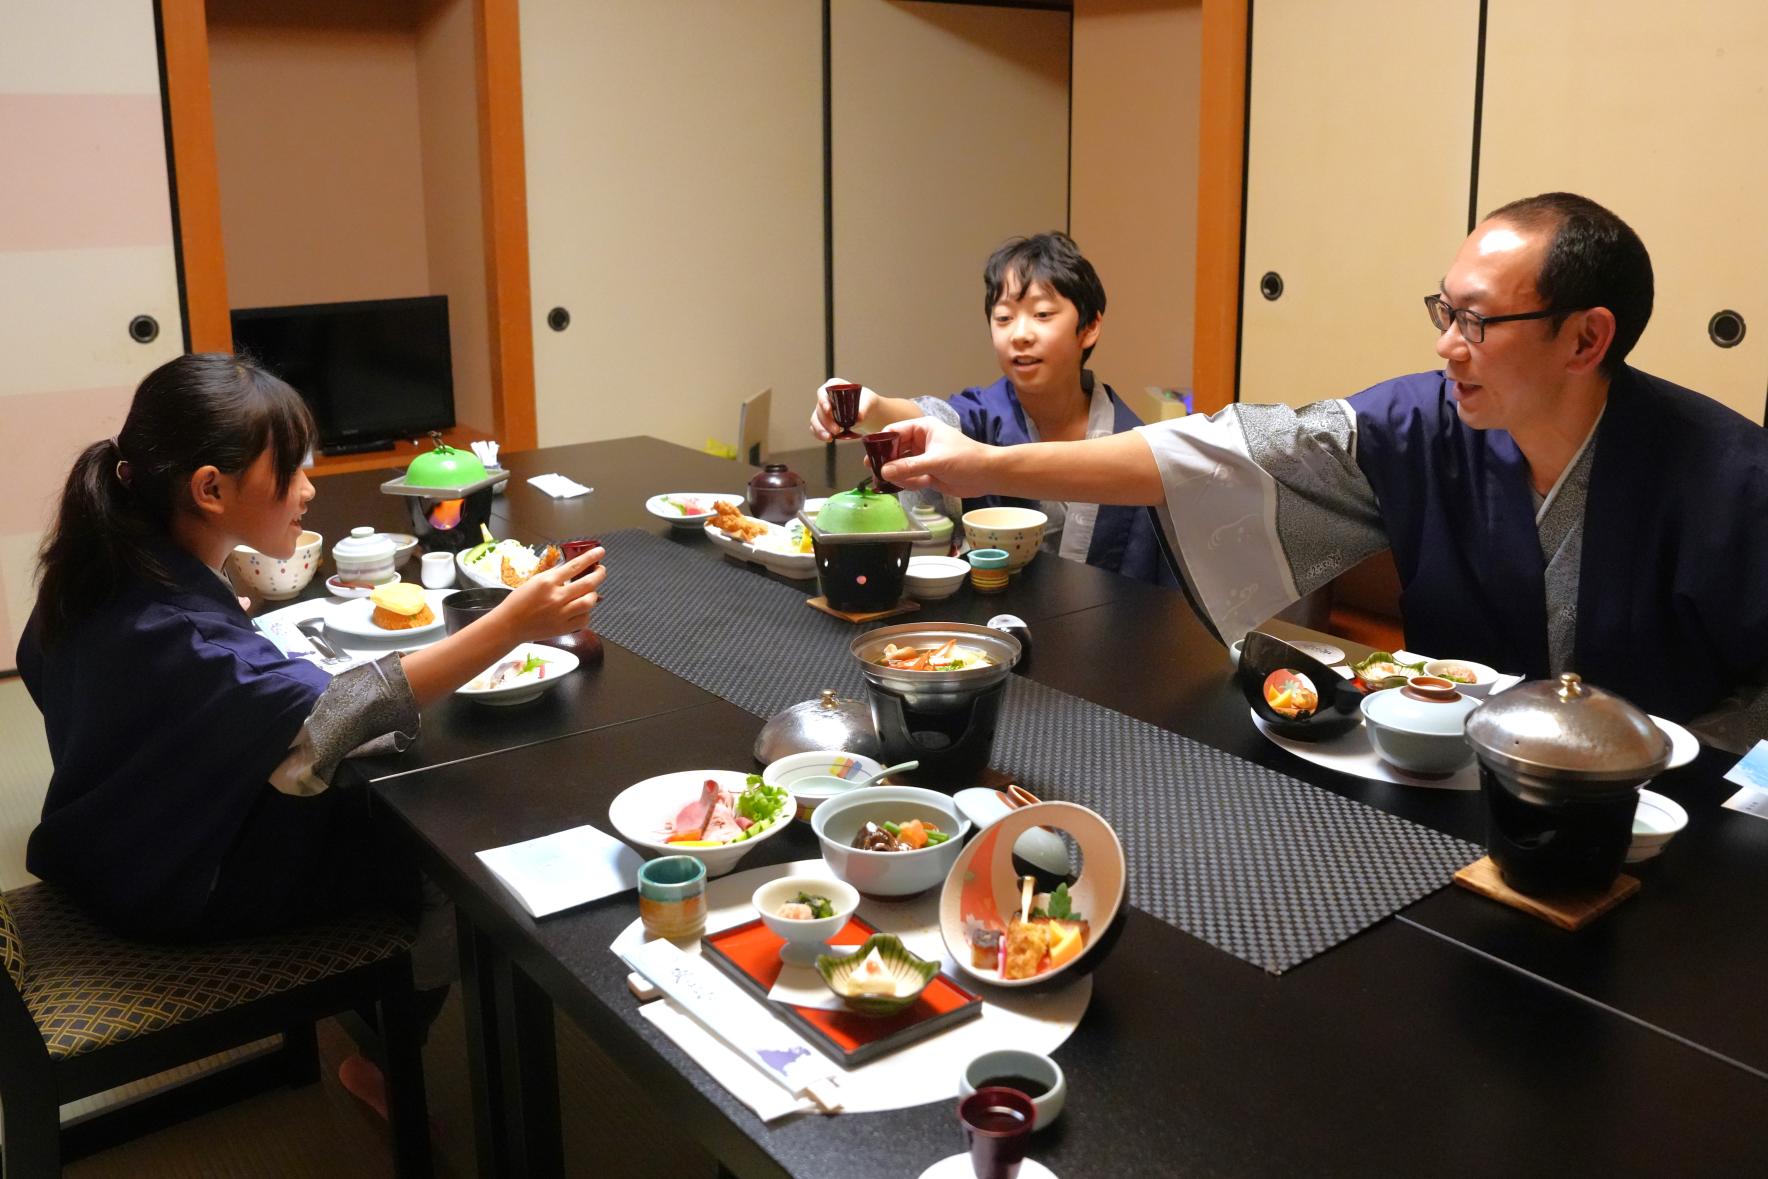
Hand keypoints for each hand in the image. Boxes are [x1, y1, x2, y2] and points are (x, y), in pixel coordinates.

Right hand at [490, 547, 605, 642]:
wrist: (509, 625)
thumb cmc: (518, 602)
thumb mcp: (535, 581)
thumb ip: (554, 576)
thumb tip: (574, 569)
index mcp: (547, 582)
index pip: (575, 566)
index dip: (590, 557)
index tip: (600, 551)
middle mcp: (556, 597)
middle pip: (587, 583)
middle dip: (599, 574)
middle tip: (600, 570)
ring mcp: (561, 614)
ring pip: (589, 601)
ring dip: (593, 595)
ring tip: (591, 592)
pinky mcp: (564, 628)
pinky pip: (584, 619)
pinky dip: (586, 612)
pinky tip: (581, 609)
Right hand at [809, 377, 878, 440]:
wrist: (867, 412)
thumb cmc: (866, 402)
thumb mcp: (868, 402)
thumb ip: (863, 409)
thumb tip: (859, 418)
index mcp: (834, 386)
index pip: (823, 391)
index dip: (823, 400)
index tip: (829, 409)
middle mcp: (826, 397)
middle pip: (819, 408)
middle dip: (826, 421)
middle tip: (837, 430)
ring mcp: (822, 410)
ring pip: (815, 419)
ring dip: (821, 429)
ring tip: (830, 437)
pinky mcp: (822, 422)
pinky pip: (815, 428)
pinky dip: (819, 434)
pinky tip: (828, 439)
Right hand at [877, 419, 996, 496]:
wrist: (988, 475)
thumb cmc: (966, 459)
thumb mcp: (935, 461)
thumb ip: (909, 467)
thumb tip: (884, 471)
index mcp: (922, 428)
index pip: (894, 431)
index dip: (881, 442)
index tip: (869, 455)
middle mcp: (920, 441)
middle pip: (894, 450)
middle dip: (886, 462)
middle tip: (874, 472)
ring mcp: (923, 458)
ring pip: (900, 466)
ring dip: (896, 475)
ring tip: (890, 483)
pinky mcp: (927, 473)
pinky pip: (909, 478)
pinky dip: (906, 483)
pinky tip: (909, 486)